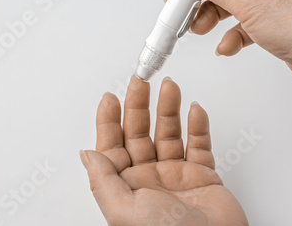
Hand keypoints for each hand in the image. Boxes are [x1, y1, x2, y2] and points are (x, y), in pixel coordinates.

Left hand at [80, 76, 247, 225]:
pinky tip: (195, 111)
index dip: (109, 121)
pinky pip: (199, 145)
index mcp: (127, 187)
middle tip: (141, 81)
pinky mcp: (203, 175)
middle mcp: (149, 179)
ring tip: (171, 87)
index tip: (111, 98)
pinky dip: (198, 126)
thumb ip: (104, 181)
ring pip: (170, 134)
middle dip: (139, 105)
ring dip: (169, 109)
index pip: (113, 147)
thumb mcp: (124, 211)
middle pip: (140, 133)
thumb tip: (88, 155)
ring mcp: (176, 175)